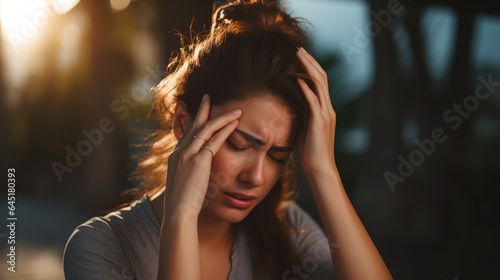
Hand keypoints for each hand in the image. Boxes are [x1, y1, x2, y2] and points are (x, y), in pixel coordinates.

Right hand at [163, 94, 240, 222]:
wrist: (178, 212)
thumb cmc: (182, 204)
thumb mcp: (183, 185)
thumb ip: (189, 175)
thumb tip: (196, 177)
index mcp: (175, 157)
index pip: (186, 133)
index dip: (194, 122)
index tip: (200, 113)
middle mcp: (180, 151)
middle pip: (194, 124)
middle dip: (202, 109)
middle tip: (208, 96)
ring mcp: (188, 154)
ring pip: (206, 128)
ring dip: (222, 117)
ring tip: (235, 110)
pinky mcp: (199, 160)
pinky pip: (215, 139)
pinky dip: (226, 129)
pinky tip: (236, 122)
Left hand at [295, 47, 336, 174]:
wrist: (320, 168)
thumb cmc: (310, 152)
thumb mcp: (304, 129)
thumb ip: (301, 116)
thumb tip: (289, 105)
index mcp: (325, 110)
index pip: (320, 82)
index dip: (311, 68)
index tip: (300, 57)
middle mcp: (328, 109)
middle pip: (321, 78)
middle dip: (309, 61)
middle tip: (298, 48)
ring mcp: (325, 114)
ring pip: (319, 84)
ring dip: (307, 68)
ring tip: (297, 55)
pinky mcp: (319, 121)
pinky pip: (313, 100)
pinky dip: (305, 87)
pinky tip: (297, 77)